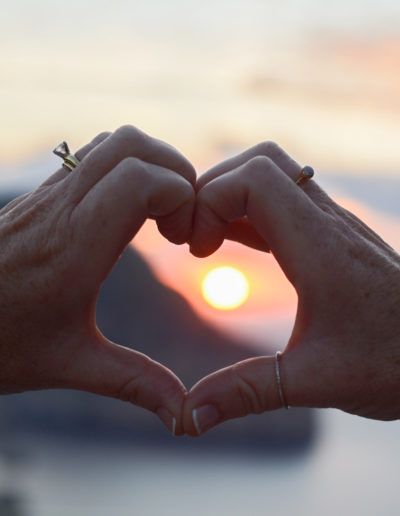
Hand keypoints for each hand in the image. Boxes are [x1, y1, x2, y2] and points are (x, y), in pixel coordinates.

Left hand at [0, 125, 195, 434]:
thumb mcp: (71, 365)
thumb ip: (135, 383)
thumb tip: (184, 415)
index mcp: (74, 248)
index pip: (140, 180)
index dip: (181, 196)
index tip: (183, 239)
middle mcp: (62, 209)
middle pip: (133, 145)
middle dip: (176, 173)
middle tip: (179, 222)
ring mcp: (49, 195)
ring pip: (114, 141)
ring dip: (152, 165)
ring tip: (160, 213)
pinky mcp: (43, 194)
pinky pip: (95, 155)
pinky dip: (128, 168)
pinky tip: (128, 212)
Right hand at [183, 142, 399, 435]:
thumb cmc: (394, 364)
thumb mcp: (315, 382)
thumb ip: (247, 394)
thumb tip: (190, 418)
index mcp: (319, 247)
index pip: (254, 178)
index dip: (211, 201)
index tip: (197, 249)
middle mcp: (327, 223)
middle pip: (259, 162)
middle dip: (213, 190)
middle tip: (194, 239)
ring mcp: (332, 224)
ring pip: (272, 174)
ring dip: (230, 198)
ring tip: (206, 242)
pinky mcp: (332, 236)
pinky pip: (282, 202)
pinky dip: (247, 212)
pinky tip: (231, 244)